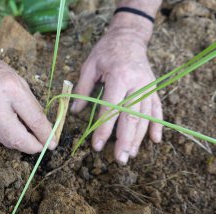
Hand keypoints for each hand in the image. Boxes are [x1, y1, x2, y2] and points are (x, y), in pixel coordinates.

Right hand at [0, 45, 56, 153]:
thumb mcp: (18, 81)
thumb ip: (30, 104)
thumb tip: (43, 127)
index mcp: (11, 89)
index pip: (34, 119)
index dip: (46, 134)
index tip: (53, 142)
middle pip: (18, 138)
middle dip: (34, 147)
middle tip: (43, 146)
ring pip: (7, 140)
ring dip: (21, 144)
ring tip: (31, 140)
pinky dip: (8, 136)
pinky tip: (14, 132)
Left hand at [71, 27, 162, 163]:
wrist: (129, 37)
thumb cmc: (106, 51)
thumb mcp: (89, 65)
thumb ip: (82, 89)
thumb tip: (74, 112)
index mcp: (119, 77)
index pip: (111, 109)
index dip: (103, 129)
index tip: (96, 146)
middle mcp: (137, 84)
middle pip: (131, 117)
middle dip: (124, 140)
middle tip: (119, 160)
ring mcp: (148, 87)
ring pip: (145, 117)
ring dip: (138, 138)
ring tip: (130, 155)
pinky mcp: (154, 89)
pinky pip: (157, 109)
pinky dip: (157, 125)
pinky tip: (155, 141)